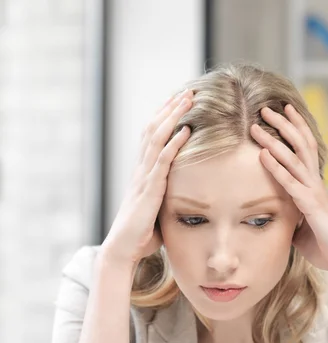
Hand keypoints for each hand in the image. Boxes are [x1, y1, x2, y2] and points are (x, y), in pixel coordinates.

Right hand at [102, 88, 192, 265]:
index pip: (152, 138)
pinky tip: (185, 130)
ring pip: (157, 138)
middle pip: (154, 130)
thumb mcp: (157, 212)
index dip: (165, 118)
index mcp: (142, 173)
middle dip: (170, 109)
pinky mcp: (149, 189)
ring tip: (187, 100)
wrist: (123, 249)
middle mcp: (141, 170)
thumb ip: (168, 198)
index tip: (179, 103)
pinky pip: (162, 161)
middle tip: (187, 91)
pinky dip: (174, 143)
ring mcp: (143, 177)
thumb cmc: (141, 235)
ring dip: (173, 117)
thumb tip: (185, 199)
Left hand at [250, 104, 327, 279]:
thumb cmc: (326, 246)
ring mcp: (314, 192)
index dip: (294, 130)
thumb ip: (291, 216)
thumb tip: (278, 216)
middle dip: (284, 124)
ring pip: (294, 158)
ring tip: (257, 124)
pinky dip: (275, 167)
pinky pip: (290, 183)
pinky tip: (263, 155)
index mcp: (314, 186)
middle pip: (301, 144)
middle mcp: (316, 183)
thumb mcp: (302, 229)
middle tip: (266, 108)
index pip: (305, 150)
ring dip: (274, 140)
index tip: (281, 113)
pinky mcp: (311, 206)